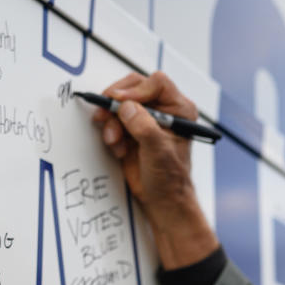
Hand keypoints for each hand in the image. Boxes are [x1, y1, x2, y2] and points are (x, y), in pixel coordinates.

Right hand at [92, 71, 218, 268]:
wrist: (161, 200)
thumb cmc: (170, 180)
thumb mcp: (158, 152)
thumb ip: (144, 127)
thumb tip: (126, 107)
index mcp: (179, 110)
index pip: (156, 84)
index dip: (136, 90)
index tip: (120, 102)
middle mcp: (162, 110)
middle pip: (134, 88)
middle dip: (117, 102)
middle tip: (105, 113)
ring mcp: (145, 119)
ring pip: (120, 104)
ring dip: (111, 121)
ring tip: (114, 140)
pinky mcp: (130, 130)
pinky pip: (113, 120)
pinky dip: (110, 132)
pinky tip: (118, 148)